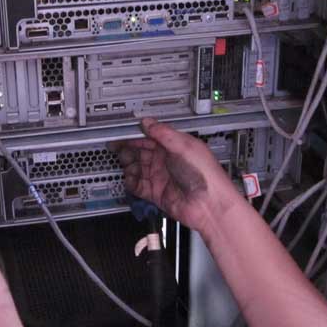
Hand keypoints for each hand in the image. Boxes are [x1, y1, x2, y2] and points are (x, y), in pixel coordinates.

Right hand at [110, 118, 241, 233]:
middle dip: (128, 149)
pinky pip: (138, 186)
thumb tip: (147, 122)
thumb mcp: (183, 146)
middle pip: (140, 152)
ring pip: (137, 168)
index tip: (122, 133)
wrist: (209, 205)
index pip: (149, 137)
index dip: (135, 135)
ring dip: (128, 165)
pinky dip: (131, 182)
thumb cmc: (204, 174)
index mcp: (173, 146)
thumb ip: (163, 133)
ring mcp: (160, 177)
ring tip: (126, 164)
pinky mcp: (156, 193)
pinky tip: (130, 178)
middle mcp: (165, 161)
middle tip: (118, 148)